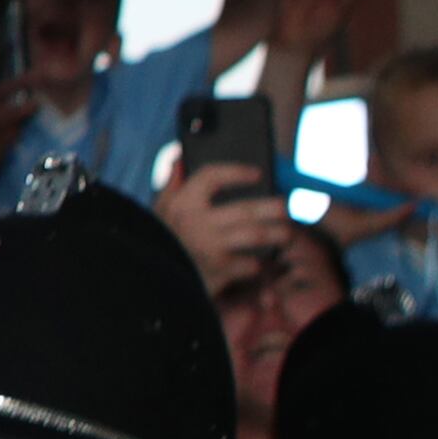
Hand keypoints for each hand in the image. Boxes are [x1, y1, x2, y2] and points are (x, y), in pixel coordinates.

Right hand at [157, 160, 291, 294]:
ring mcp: (211, 248)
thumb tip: (179, 157)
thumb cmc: (160, 241)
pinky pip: (249, 265)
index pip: (212, 176)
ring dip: (277, 233)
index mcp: (183, 203)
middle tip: (285, 206)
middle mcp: (198, 223)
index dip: (237, 172)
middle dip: (271, 207)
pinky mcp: (219, 272)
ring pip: (255, 235)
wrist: (151, 281)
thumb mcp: (159, 211)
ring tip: (287, 232)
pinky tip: (264, 260)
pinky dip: (259, 263)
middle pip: (246, 209)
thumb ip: (171, 184)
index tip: (257, 173)